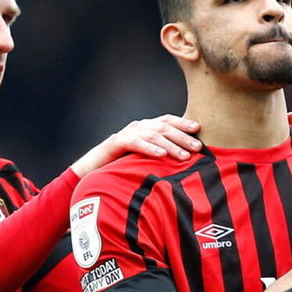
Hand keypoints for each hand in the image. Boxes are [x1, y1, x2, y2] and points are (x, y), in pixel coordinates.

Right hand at [70, 114, 201, 175]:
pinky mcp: (115, 143)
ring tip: (184, 156)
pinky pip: (135, 143)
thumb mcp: (146, 159)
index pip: (167, 120)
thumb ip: (162, 156)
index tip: (198, 129)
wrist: (92, 170)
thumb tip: (187, 162)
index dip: (182, 123)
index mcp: (146, 128)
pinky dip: (149, 148)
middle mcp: (137, 127)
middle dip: (182, 136)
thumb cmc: (123, 166)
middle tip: (197, 147)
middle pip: (163, 127)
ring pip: (152, 135)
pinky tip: (161, 155)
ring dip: (170, 145)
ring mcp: (126, 133)